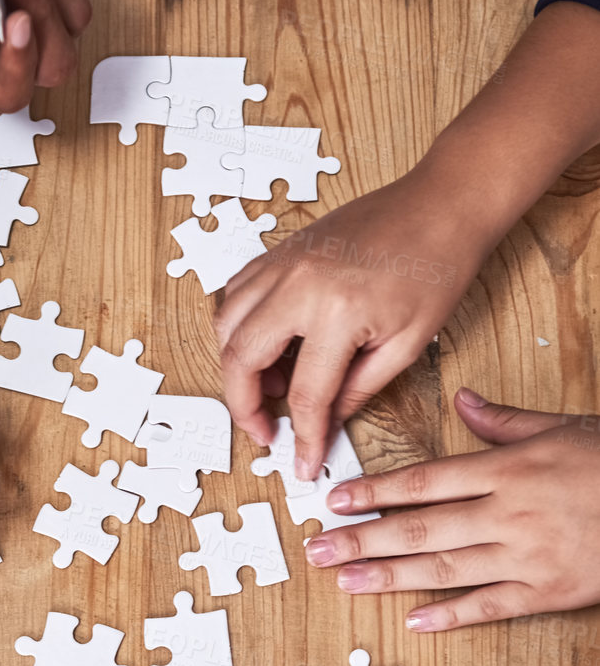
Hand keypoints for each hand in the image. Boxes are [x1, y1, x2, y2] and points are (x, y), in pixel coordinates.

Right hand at [215, 172, 488, 476]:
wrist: (440, 205)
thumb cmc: (435, 265)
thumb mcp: (408, 344)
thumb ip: (358, 389)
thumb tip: (327, 421)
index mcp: (338, 312)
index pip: (305, 394)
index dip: (302, 436)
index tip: (302, 460)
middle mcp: (298, 285)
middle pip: (242, 359)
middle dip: (245, 406)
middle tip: (265, 430)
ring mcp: (282, 263)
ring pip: (225, 325)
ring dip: (236, 364)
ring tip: (271, 385)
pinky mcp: (279, 251)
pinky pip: (235, 292)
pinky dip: (237, 325)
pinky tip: (265, 343)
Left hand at [303, 391, 599, 630]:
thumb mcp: (566, 428)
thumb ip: (508, 422)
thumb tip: (464, 400)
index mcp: (510, 469)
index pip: (426, 481)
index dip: (376, 491)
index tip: (336, 500)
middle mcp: (511, 514)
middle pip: (421, 528)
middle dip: (363, 538)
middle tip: (318, 550)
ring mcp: (529, 557)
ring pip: (444, 569)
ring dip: (390, 576)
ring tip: (346, 581)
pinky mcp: (550, 592)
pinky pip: (491, 607)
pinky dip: (452, 615)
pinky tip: (414, 620)